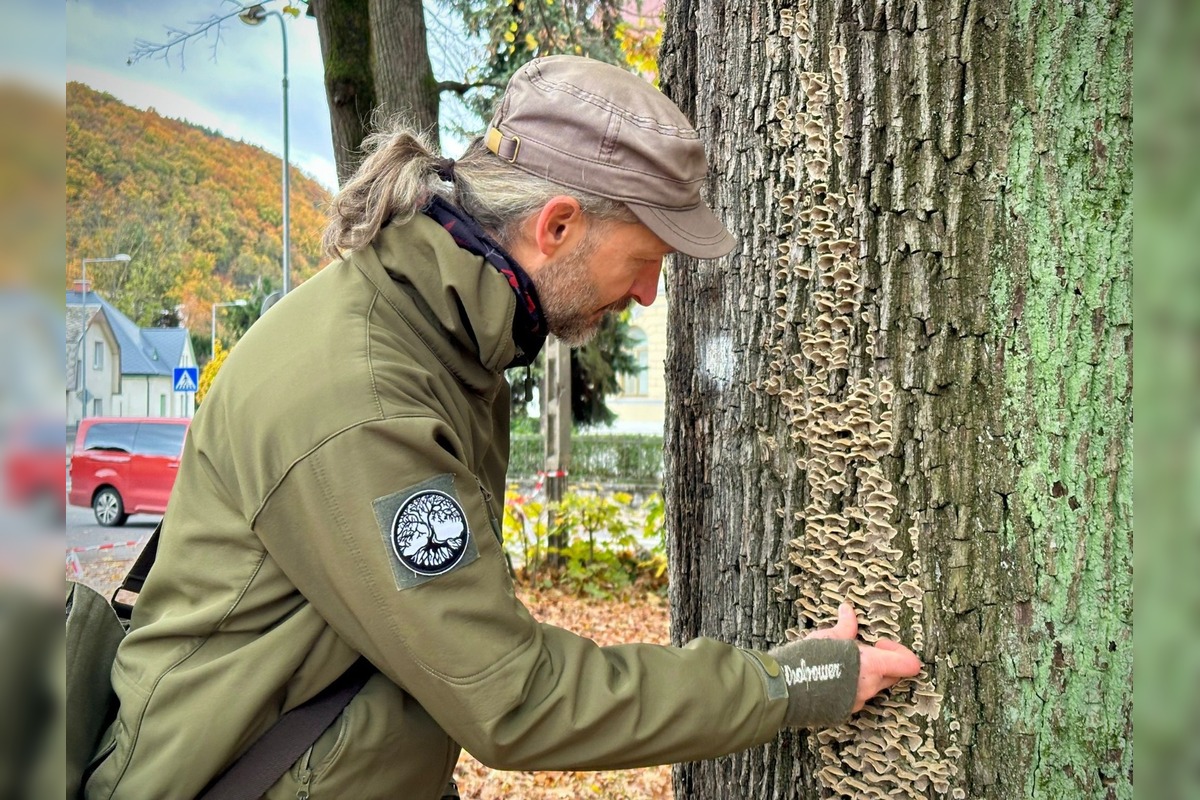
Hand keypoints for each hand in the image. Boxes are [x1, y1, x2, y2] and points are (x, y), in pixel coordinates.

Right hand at [806, 602, 921, 711]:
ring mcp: (857, 702)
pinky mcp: (844, 712)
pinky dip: (849, 687)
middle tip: (859, 651)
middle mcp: (869, 687)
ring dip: (863, 675)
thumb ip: (845, 626)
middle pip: (891, 676)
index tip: (880, 643)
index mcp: (872, 666)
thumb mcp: (828, 636)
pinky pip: (855, 698)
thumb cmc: (808, 661)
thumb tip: (848, 610)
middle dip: (881, 662)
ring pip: (872, 687)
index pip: (908, 664)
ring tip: (841, 664)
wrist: (785, 690)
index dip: (900, 652)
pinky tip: (831, 678)